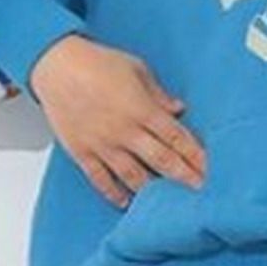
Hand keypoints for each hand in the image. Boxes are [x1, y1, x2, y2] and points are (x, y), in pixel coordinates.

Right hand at [29, 34, 206, 209]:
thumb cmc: (97, 62)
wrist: (57, 66)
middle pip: (162, 160)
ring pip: (133, 176)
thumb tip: (178, 109)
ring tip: (169, 203)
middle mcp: (125, 131)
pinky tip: (126, 202)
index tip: (209, 167)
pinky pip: (101, 179)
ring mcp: (103, 145)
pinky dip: (114, 193)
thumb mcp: (136, 69)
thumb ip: (158, 93)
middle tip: (201, 191)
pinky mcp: (82, 152)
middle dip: (184, 177)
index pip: (176, 137)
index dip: (195, 154)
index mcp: (142, 109)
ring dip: (153, 190)